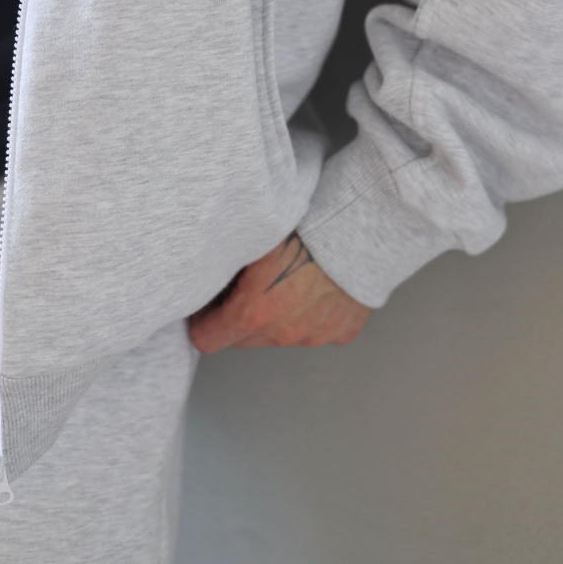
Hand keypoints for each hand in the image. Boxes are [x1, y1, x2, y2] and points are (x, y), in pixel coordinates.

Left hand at [188, 231, 371, 351]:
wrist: (359, 224)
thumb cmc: (303, 225)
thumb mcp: (249, 241)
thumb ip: (223, 270)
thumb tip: (203, 280)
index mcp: (254, 313)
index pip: (207, 339)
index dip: (204, 319)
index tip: (209, 304)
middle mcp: (284, 333)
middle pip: (243, 339)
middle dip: (239, 317)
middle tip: (248, 282)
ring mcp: (316, 335)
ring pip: (280, 334)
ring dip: (277, 315)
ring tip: (289, 276)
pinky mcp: (342, 331)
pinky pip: (316, 328)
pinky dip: (312, 312)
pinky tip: (317, 283)